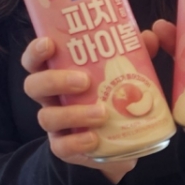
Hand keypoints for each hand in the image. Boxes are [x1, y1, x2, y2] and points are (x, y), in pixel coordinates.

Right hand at [21, 36, 136, 183]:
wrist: (120, 144)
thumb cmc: (115, 99)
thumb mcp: (124, 74)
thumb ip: (134, 54)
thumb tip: (151, 36)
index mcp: (58, 75)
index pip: (35, 60)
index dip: (35, 51)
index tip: (50, 44)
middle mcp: (51, 99)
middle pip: (33, 86)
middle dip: (54, 80)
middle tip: (84, 80)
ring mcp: (56, 125)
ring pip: (47, 117)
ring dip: (73, 113)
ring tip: (101, 113)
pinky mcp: (65, 148)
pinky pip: (62, 147)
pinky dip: (77, 142)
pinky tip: (94, 138)